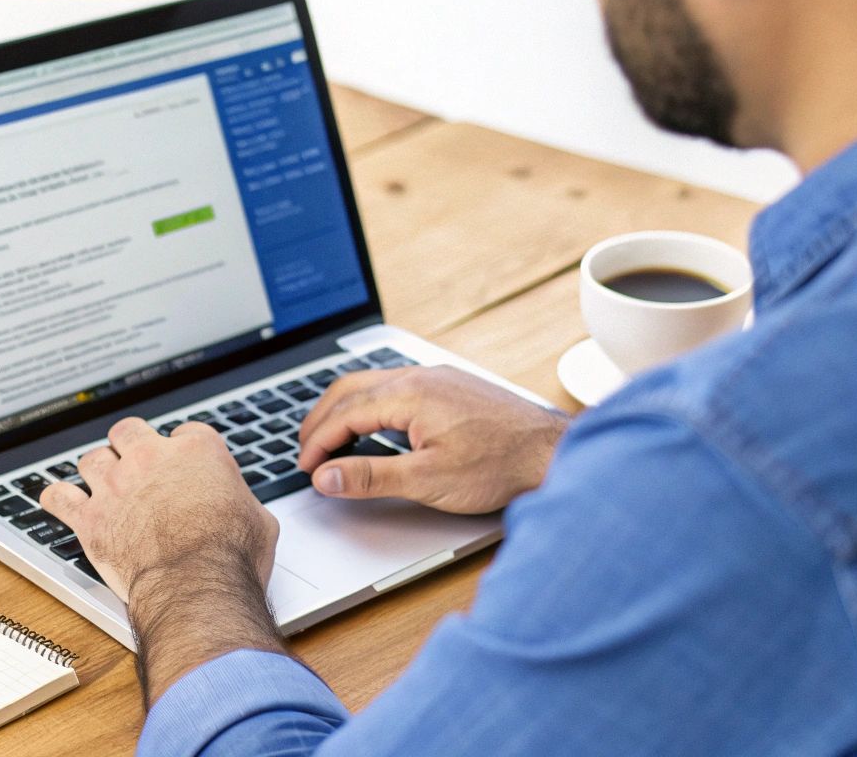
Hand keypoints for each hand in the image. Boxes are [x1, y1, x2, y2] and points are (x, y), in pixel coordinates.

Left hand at [39, 417, 278, 603]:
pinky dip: (57, 499)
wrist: (197, 585)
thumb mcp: (259, 521)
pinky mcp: (91, 518)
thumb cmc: (231, 556)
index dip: (183, 450)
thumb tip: (244, 511)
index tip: (183, 466)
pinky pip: (59, 497)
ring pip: (92, 459)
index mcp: (197, 451)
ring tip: (100, 483)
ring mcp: (117, 486)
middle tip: (134, 462)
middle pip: (128, 432)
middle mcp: (152, 459)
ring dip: (96, 470)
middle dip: (130, 445)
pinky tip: (58, 501)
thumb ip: (242, 503)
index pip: (185, 433)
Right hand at [297, 365, 568, 513]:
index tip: (306, 467)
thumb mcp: (427, 480)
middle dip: (321, 420)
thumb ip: (371, 477)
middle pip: (350, 389)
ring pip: (373, 383)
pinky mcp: (450, 385)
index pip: (344, 413)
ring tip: (331, 439)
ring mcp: (437, 378)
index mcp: (408, 394)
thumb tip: (327, 477)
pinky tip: (374, 425)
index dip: (318, 442)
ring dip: (345, 409)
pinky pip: (395, 385)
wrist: (550, 452)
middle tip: (307, 451)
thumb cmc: (499, 465)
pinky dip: (370, 404)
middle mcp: (420, 377)